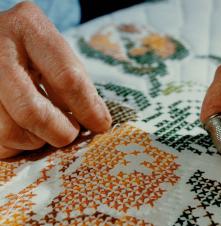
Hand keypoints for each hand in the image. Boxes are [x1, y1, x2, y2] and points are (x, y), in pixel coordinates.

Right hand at [0, 2, 110, 158]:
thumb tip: (98, 123)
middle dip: (60, 132)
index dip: (87, 108)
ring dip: (37, 140)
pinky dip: (17, 145)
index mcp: (29, 28)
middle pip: (31, 110)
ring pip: (9, 131)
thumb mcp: (58, 55)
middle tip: (71, 133)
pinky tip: (26, 129)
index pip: (66, 78)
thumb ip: (78, 84)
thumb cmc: (34, 51)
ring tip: (46, 128)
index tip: (100, 125)